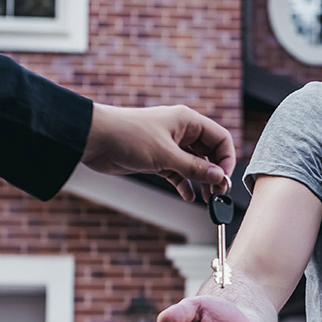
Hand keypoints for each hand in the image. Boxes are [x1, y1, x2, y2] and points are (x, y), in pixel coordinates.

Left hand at [82, 104, 235, 201]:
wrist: (95, 139)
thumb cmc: (129, 136)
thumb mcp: (166, 155)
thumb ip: (194, 168)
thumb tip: (219, 177)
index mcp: (188, 121)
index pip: (220, 138)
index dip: (227, 159)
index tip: (224, 179)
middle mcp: (182, 132)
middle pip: (210, 153)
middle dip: (215, 173)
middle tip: (217, 194)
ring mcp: (169, 146)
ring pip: (194, 165)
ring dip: (201, 181)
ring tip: (207, 199)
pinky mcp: (157, 159)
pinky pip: (178, 172)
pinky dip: (184, 184)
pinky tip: (188, 197)